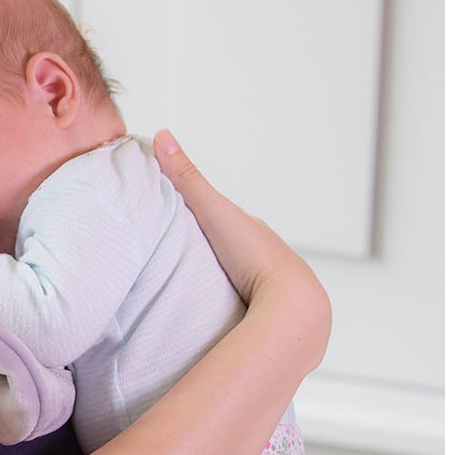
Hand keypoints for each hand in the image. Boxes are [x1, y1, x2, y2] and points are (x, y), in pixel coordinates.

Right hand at [152, 130, 330, 367]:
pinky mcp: (270, 318)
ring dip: (222, 284)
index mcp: (255, 232)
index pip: (225, 220)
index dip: (201, 217)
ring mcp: (271, 290)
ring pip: (241, 282)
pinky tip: (215, 317)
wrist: (290, 306)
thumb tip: (163, 135)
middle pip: (233, 251)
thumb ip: (186, 179)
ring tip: (192, 292)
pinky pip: (245, 309)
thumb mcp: (213, 211)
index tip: (175, 219)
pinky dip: (231, 309)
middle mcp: (268, 258)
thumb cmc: (256, 256)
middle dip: (211, 253)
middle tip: (179, 258)